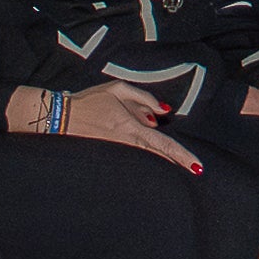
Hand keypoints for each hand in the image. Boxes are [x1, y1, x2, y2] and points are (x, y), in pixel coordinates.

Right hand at [15, 82, 199, 171]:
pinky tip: (152, 155)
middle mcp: (128, 143)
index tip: (197, 167)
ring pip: (148, 155)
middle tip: (195, 169)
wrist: (61, 117)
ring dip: (162, 158)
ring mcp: (120, 151)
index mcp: (132, 128)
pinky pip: (136, 154)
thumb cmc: (90, 100)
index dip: (182, 156)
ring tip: (177, 160)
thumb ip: (144, 99)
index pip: (163, 144)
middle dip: (177, 161)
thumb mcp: (118, 90)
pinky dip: (147, 154)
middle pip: (159, 155)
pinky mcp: (112, 154)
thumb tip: (163, 112)